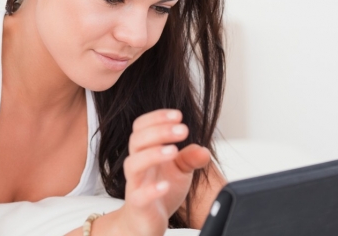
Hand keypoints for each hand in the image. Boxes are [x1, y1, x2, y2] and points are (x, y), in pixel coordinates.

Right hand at [116, 109, 210, 235]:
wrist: (144, 222)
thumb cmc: (160, 190)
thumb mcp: (180, 171)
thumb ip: (190, 158)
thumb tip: (204, 150)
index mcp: (145, 151)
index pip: (141, 127)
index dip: (157, 117)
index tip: (178, 115)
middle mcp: (137, 165)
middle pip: (137, 140)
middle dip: (159, 131)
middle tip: (183, 130)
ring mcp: (135, 184)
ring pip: (133, 164)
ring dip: (152, 154)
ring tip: (173, 151)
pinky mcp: (138, 206)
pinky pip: (139, 196)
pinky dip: (151, 190)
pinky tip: (165, 185)